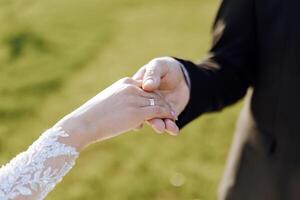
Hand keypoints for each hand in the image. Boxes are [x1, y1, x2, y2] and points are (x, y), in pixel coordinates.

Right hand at [54, 77, 175, 149]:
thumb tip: (135, 117)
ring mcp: (134, 99)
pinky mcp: (137, 112)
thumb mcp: (110, 104)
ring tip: (173, 115)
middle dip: (164, 102)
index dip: (154, 95)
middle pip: (154, 93)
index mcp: (124, 83)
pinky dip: (167, 114)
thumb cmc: (93, 116)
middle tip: (171, 110)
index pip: (146, 87)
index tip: (160, 102)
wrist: (84, 123)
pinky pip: (158, 111)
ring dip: (167, 109)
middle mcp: (131, 88)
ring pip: (158, 101)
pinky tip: (172, 118)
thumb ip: (123, 104)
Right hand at [133, 57, 189, 134]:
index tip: (137, 112)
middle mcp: (145, 101)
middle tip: (153, 122)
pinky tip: (173, 129)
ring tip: (161, 127)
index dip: (135, 105)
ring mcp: (155, 109)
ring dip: (158, 124)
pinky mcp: (166, 114)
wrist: (182, 76)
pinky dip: (169, 127)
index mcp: (138, 88)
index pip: (136, 97)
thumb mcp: (158, 66)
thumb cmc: (166, 68)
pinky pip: (166, 122)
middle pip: (145, 110)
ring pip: (155, 118)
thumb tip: (147, 86)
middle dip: (149, 117)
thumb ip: (152, 74)